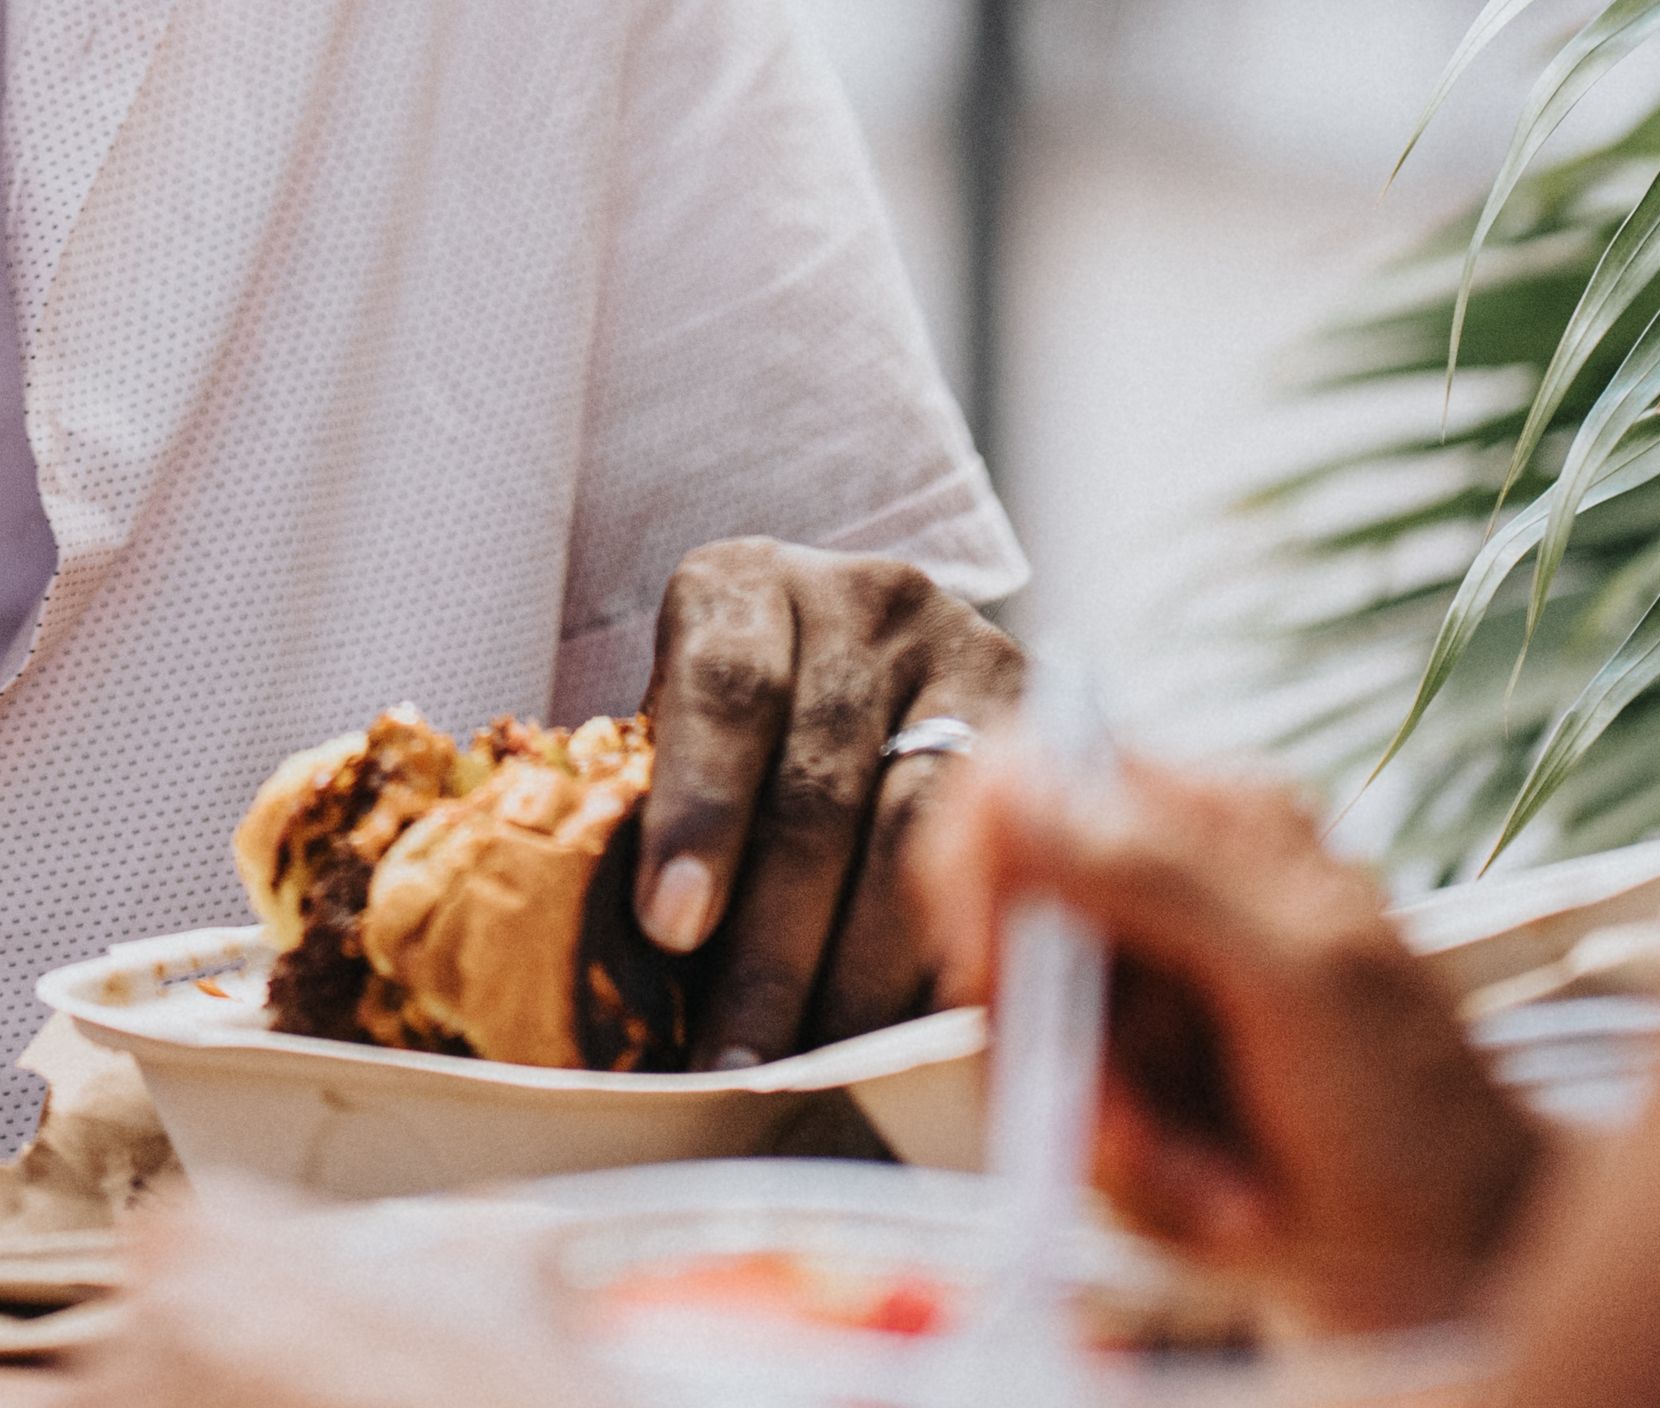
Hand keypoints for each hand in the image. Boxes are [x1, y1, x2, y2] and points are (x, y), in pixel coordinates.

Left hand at [627, 540, 1020, 1060]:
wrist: (884, 670)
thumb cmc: (744, 740)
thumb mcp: (681, 740)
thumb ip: (653, 819)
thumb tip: (620, 981)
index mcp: (740, 585)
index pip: (725, 688)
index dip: (700, 812)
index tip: (670, 930)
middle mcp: (860, 600)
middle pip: (820, 785)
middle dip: (774, 945)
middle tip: (738, 1066)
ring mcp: (963, 653)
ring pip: (916, 831)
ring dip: (864, 973)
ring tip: (820, 1074)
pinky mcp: (1038, 722)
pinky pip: (1001, 856)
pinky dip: (954, 956)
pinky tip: (918, 1038)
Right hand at [913, 750, 1546, 1337]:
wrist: (1469, 1268)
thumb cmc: (1422, 1118)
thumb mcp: (1299, 979)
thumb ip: (1159, 876)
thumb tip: (1013, 779)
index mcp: (1211, 819)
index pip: (1023, 781)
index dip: (984, 876)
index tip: (1004, 980)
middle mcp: (1168, 892)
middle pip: (1007, 935)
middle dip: (1070, 1058)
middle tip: (1142, 1135)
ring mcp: (1152, 995)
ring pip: (1032, 1051)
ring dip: (1118, 1147)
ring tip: (1226, 1196)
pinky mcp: (1143, 1090)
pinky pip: (1069, 1127)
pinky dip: (1140, 1188)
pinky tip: (1227, 1209)